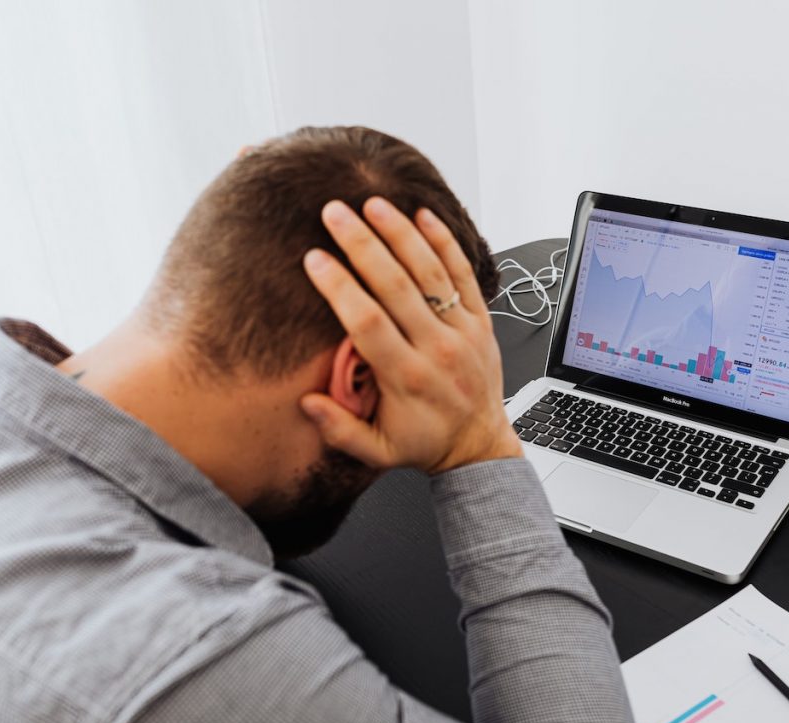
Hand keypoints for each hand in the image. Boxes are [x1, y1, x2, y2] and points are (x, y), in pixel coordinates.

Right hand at [300, 197, 522, 473]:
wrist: (480, 446)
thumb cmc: (426, 443)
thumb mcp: (378, 452)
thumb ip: (340, 430)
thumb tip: (306, 403)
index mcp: (406, 378)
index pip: (368, 323)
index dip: (340, 288)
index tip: (315, 259)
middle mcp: (436, 349)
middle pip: (397, 287)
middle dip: (362, 245)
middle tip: (334, 212)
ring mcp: (463, 331)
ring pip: (430, 273)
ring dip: (400, 234)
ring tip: (373, 203)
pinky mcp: (482, 321)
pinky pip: (464, 274)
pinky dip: (445, 242)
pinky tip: (424, 215)